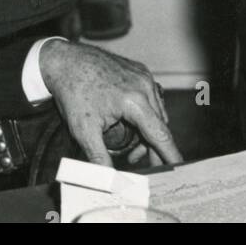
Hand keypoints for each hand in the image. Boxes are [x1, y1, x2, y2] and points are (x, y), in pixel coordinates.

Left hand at [38, 40, 182, 166]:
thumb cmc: (73, 91)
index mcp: (135, 100)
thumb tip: (111, 184)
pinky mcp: (138, 71)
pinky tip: (130, 124)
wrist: (64, 61)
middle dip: (152, 148)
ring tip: (131, 149)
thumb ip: (100, 159)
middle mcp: (144, 86)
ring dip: (148, 132)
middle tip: (137, 163)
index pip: (161, 135)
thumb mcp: (84, 130)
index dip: (171, 155)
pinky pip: (150, 98)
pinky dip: (144, 114)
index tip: (181, 169)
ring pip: (156, 112)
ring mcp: (143, 76)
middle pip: (160, 125)